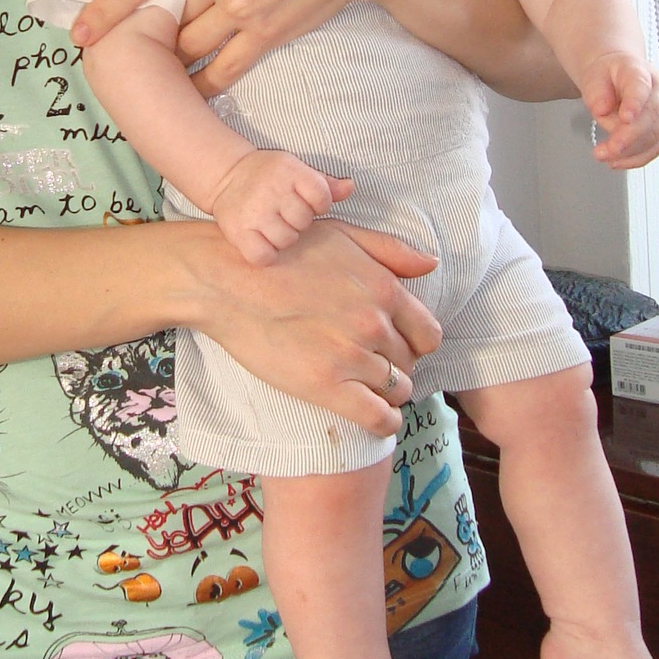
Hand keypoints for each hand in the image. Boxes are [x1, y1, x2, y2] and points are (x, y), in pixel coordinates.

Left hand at [73, 0, 400, 94]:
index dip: (106, 7)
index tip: (79, 32)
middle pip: (165, 19)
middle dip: (147, 35)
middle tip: (131, 48)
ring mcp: (242, 11)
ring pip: (189, 47)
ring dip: (171, 59)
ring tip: (158, 68)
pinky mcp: (267, 35)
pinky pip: (224, 71)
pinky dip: (203, 84)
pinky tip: (190, 92)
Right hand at [192, 222, 441, 438]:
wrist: (227, 279)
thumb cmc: (282, 254)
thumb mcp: (342, 236)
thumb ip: (391, 251)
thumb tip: (431, 265)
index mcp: (383, 288)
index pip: (428, 334)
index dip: (415, 344)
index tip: (395, 346)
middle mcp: (373, 323)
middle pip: (410, 364)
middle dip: (395, 365)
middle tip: (368, 363)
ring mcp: (351, 356)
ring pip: (397, 390)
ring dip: (385, 392)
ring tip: (363, 386)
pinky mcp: (325, 386)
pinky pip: (378, 418)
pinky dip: (383, 422)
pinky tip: (374, 416)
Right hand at [210, 149, 352, 264]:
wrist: (226, 175)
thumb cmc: (269, 175)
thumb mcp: (296, 169)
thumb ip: (325, 183)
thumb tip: (350, 187)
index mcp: (289, 171)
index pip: (322, 198)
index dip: (318, 205)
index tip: (305, 202)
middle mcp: (272, 191)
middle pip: (304, 221)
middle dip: (298, 221)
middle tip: (284, 213)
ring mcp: (254, 212)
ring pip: (286, 240)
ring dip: (282, 237)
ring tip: (273, 225)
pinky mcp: (238, 231)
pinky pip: (263, 256)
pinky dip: (266, 254)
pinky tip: (262, 241)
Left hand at [582, 52, 658, 167]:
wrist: (616, 74)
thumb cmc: (607, 75)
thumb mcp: (593, 75)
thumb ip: (596, 92)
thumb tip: (602, 109)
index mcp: (640, 72)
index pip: (641, 87)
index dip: (635, 103)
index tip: (625, 118)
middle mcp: (658, 92)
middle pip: (650, 117)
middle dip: (628, 137)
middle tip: (608, 148)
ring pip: (654, 136)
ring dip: (629, 152)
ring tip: (604, 155)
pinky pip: (654, 148)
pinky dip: (636, 159)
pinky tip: (617, 162)